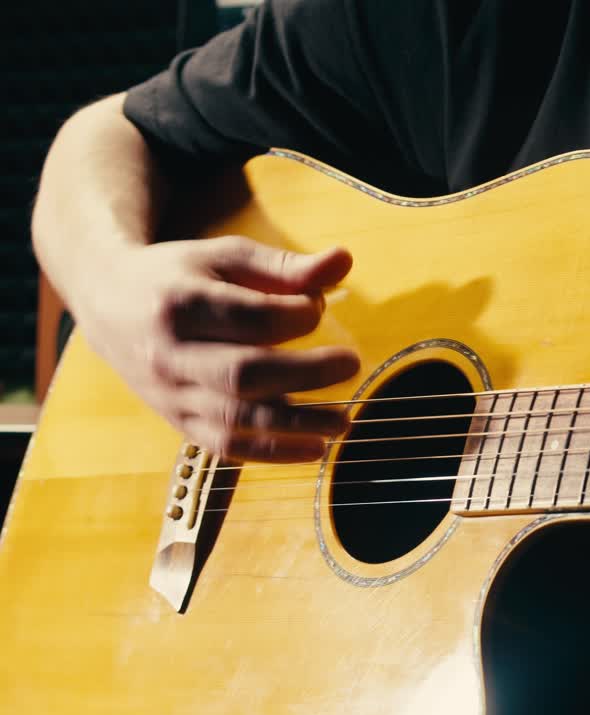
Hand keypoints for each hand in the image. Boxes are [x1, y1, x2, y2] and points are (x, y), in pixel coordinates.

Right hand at [70, 236, 359, 461]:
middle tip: (351, 364)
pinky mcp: (177, 422)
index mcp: (180, 303)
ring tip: (344, 422)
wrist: (109, 306)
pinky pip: (226, 446)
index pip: (250, 318)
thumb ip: (284, 266)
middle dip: (305, 373)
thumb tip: (344, 261)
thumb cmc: (181, 276)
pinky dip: (273, 453)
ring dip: (297, 425)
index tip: (318, 308)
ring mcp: (171, 394)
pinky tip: (315, 448)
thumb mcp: (226, 257)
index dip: (296, 316)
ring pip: (236, 419)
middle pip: (243, 373)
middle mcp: (170, 354)